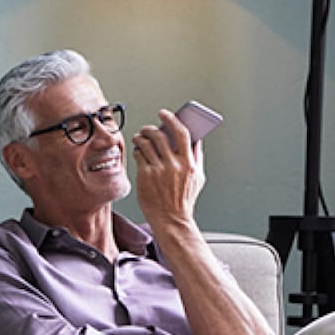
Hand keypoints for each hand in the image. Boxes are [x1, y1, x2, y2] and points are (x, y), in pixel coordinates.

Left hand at [132, 109, 205, 232]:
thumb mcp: (197, 177)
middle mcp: (174, 166)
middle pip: (160, 136)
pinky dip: (138, 150)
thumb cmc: (184, 200)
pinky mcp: (146, 176)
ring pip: (146, 144)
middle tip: (147, 129)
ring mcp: (159, 170)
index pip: (182, 133)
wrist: (171, 220)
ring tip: (140, 138)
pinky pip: (139, 155)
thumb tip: (195, 138)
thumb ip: (196, 157)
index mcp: (189, 164)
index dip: (172, 120)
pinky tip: (139, 152)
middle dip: (151, 128)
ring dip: (141, 137)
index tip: (164, 114)